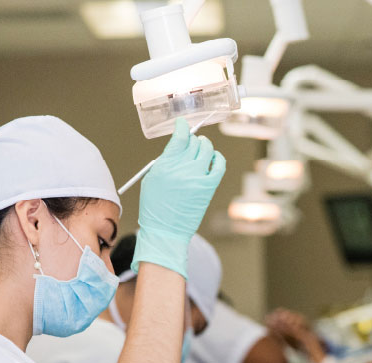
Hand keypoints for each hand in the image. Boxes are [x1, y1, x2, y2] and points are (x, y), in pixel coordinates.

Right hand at [132, 118, 225, 277]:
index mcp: (166, 165)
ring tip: (201, 148)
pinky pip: (219, 165)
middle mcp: (183, 169)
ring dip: (204, 146)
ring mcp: (198, 178)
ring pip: (207, 150)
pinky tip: (214, 157)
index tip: (182, 124)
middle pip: (194, 142)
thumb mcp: (152, 178)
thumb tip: (179, 147)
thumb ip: (166, 161)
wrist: (165, 230)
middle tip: (190, 143)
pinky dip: (218, 158)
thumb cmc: (155, 206)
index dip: (182, 126)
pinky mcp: (208, 187)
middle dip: (192, 140)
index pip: (180, 137)